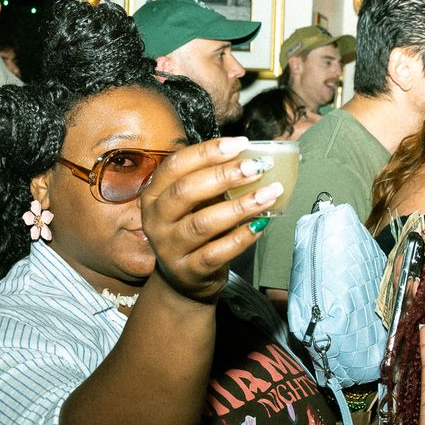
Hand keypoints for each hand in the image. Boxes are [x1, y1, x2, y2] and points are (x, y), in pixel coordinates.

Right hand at [140, 136, 280, 301]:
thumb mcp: (195, 203)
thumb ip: (212, 182)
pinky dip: (242, 237)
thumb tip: (252, 157)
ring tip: (270, 193)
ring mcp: (170, 247)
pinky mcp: (189, 270)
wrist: (185, 280)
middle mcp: (156, 219)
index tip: (241, 144)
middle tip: (257, 167)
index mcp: (154, 194)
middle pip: (186, 191)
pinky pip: (218, 252)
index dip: (208, 152)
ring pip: (204, 223)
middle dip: (225, 175)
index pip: (176, 165)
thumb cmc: (194, 230)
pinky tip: (262, 224)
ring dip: (241, 206)